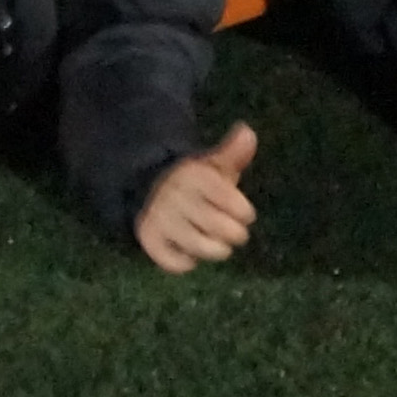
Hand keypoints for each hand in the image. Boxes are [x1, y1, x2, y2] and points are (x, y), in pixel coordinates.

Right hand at [135, 121, 260, 271]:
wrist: (150, 188)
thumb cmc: (196, 181)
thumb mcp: (215, 165)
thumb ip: (234, 153)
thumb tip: (247, 132)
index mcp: (196, 174)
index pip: (236, 206)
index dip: (244, 213)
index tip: (242, 212)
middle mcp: (176, 194)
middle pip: (223, 231)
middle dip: (233, 234)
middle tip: (230, 230)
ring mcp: (160, 216)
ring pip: (202, 249)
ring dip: (214, 250)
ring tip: (214, 242)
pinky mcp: (148, 238)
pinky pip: (176, 263)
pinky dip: (187, 261)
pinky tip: (188, 249)